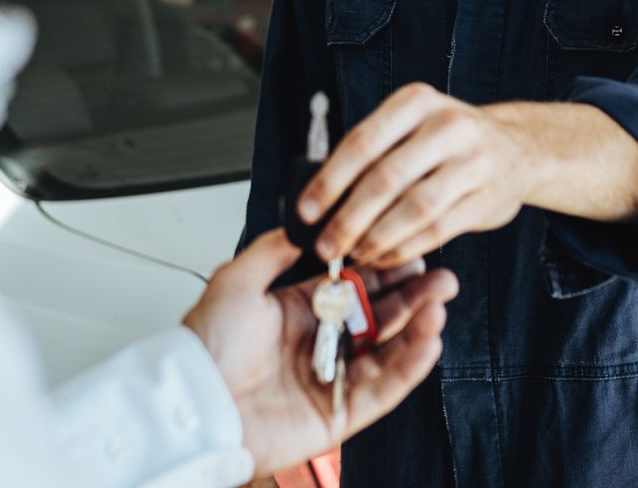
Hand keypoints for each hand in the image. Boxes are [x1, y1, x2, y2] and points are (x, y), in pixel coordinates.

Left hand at [183, 229, 457, 475]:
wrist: (195, 401)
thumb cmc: (206, 346)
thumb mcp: (237, 279)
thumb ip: (273, 249)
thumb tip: (302, 222)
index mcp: (297, 313)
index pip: (355, 289)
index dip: (386, 272)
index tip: (411, 253)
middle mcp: (319, 345)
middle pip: (379, 319)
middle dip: (413, 296)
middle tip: (441, 278)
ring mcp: (332, 380)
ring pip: (388, 352)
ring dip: (418, 327)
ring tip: (439, 303)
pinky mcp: (340, 415)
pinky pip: (384, 389)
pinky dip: (410, 366)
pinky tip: (428, 340)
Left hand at [297, 84, 538, 269]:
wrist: (520, 149)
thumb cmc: (448, 140)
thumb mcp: (414, 123)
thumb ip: (374, 150)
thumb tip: (320, 195)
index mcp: (416, 102)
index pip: (362, 142)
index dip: (330, 180)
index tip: (306, 211)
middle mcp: (447, 126)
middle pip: (385, 178)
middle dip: (348, 218)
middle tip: (325, 247)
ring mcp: (471, 162)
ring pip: (413, 209)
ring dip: (376, 238)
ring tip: (353, 256)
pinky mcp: (486, 198)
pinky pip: (437, 230)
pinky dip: (405, 248)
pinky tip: (384, 257)